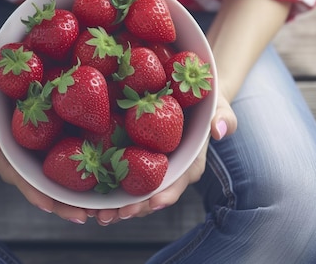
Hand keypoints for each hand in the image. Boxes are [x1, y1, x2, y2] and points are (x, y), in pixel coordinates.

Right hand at [0, 94, 91, 224]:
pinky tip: (107, 177)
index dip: (37, 195)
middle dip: (64, 205)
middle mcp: (30, 167)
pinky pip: (74, 162)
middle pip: (48, 191)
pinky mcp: (59, 148)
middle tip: (83, 216)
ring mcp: (46, 159)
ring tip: (99, 207)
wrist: (7, 88)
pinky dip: (88, 171)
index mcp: (12, 164)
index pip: (24, 183)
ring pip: (62, 182)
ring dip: (79, 195)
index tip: (49, 206)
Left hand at [93, 89, 236, 225]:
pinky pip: (121, 179)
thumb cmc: (207, 105)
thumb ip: (224, 118)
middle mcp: (169, 174)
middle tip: (114, 215)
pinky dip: (107, 190)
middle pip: (151, 197)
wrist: (190, 100)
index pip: (178, 185)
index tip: (153, 202)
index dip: (166, 195)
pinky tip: (90, 199)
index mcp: (189, 166)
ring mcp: (151, 171)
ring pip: (134, 194)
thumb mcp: (220, 107)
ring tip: (98, 215)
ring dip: (117, 207)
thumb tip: (219, 130)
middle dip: (135, 209)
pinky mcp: (135, 163)